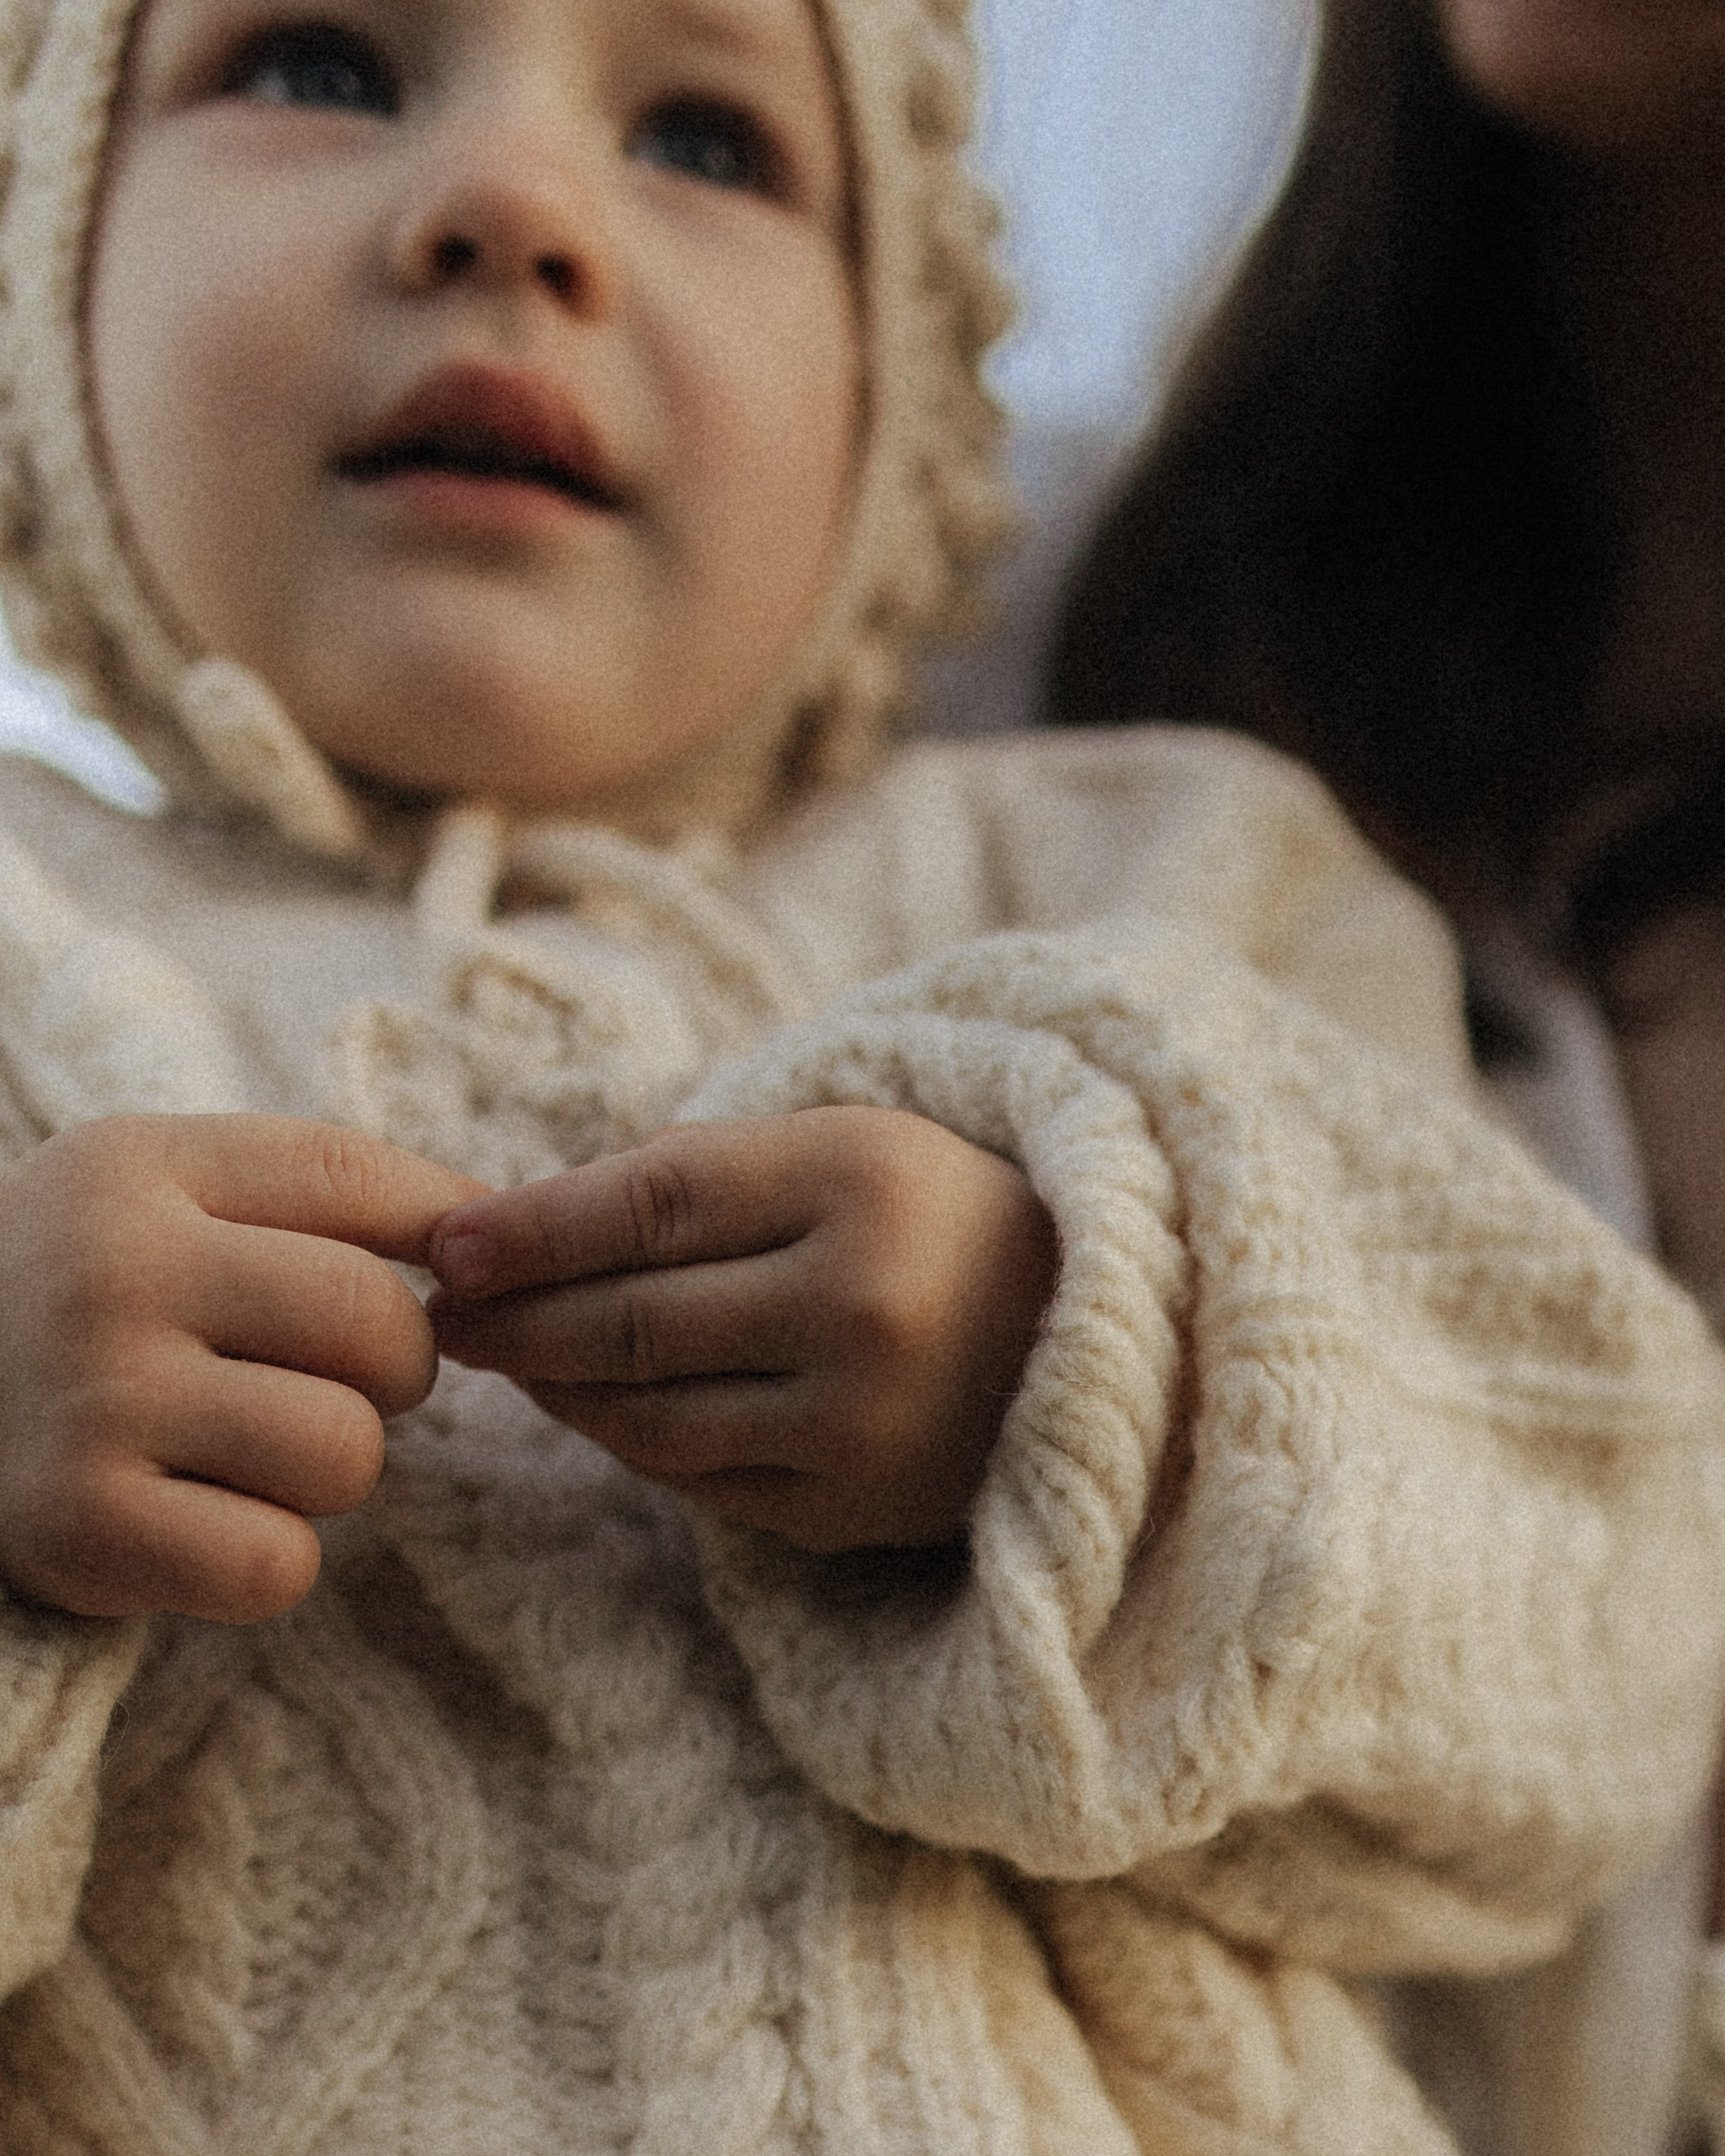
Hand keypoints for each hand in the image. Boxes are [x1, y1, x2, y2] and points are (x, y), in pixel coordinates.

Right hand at [0, 1115, 484, 1622]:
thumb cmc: (73, 1289)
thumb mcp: (159, 1190)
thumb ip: (316, 1189)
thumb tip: (493, 1218)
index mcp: (139, 1165)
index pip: (357, 1176)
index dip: (440, 1232)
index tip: (452, 1272)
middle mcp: (113, 1273)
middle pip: (377, 1324)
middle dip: (394, 1367)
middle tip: (333, 1378)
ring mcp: (94, 1404)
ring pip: (346, 1452)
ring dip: (331, 1469)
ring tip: (252, 1449)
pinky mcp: (79, 1532)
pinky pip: (277, 1562)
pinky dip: (269, 1558)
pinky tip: (205, 1522)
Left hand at [428, 1107, 1059, 1551]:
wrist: (1089, 1330)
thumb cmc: (931, 1216)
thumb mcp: (835, 1148)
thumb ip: (688, 1176)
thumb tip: (506, 1229)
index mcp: (860, 1182)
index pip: (651, 1204)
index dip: (531, 1227)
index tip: (444, 1243)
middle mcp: (862, 1305)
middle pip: (634, 1318)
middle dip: (516, 1317)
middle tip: (444, 1312)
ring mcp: (860, 1421)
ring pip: (649, 1414)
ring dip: (555, 1388)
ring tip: (510, 1356)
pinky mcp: (855, 1507)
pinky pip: (698, 1480)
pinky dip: (626, 1442)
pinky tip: (590, 1405)